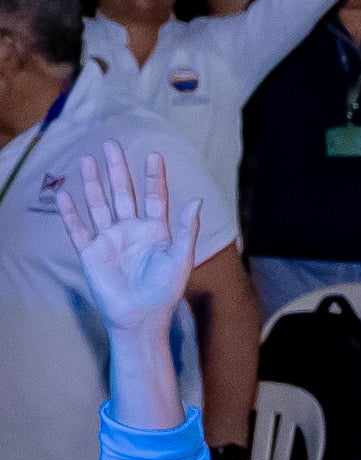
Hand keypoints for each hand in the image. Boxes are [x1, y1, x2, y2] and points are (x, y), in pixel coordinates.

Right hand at [57, 149, 205, 338]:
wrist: (142, 315)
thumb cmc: (165, 290)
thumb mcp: (181, 258)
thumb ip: (186, 229)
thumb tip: (197, 201)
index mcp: (155, 230)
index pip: (155, 196)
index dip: (154, 176)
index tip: (154, 155)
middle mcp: (131, 229)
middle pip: (123, 192)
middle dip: (118, 169)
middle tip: (112, 143)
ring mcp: (109, 239)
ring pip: (99, 204)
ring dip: (93, 183)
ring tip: (87, 160)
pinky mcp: (91, 252)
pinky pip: (78, 229)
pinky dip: (71, 213)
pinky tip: (64, 195)